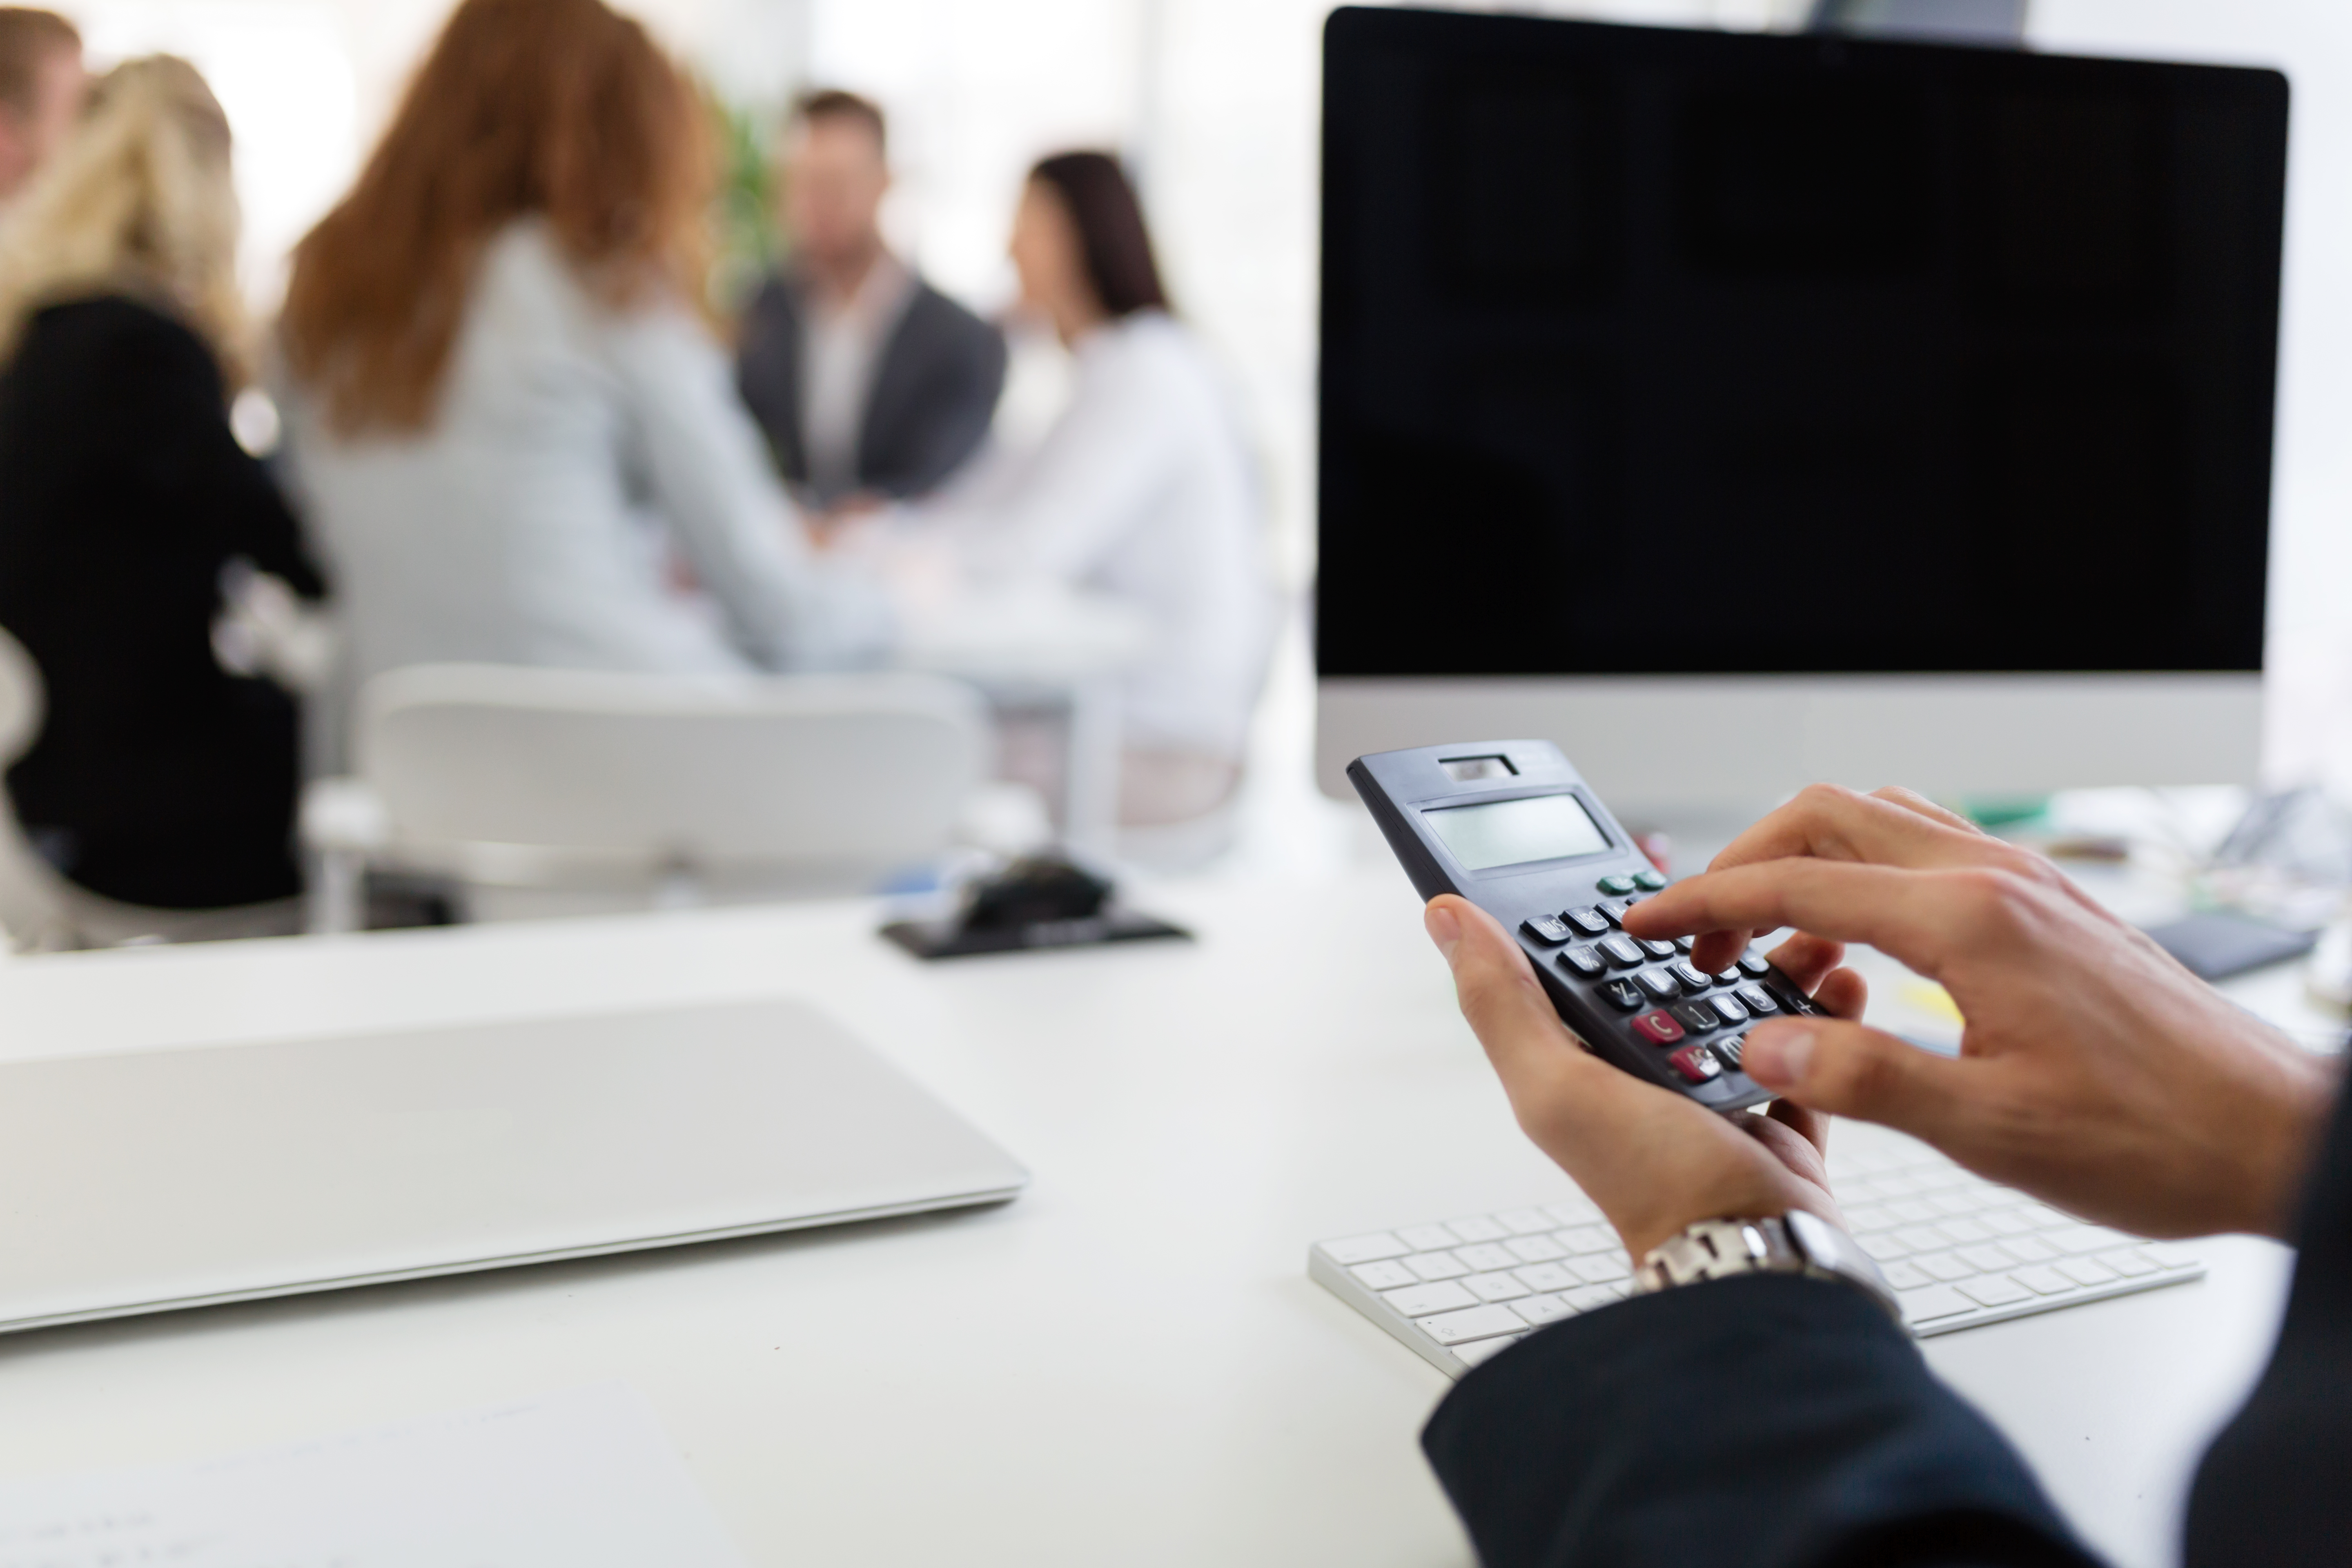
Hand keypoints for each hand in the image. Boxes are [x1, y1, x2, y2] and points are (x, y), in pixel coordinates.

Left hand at [1425, 894, 1866, 1260]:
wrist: (1754, 1254)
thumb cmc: (1652, 1184)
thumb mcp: (1557, 1083)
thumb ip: (1500, 1001)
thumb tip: (1443, 916)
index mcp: (1582, 1056)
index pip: (1580, 956)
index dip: (1600, 904)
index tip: (1639, 852)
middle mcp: (1642, 1068)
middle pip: (1670, 968)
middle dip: (1709, 920)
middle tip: (1746, 883)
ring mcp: (1714, 1088)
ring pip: (1744, 996)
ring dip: (1775, 954)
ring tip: (1805, 924)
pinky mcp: (1778, 1108)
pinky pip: (1803, 1043)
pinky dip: (1826, 1010)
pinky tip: (1840, 983)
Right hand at [1622, 785, 2341, 1240]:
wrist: (2275, 1138)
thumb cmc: (2158, 1136)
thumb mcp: (1993, 1131)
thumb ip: (1866, 1081)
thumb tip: (1762, 1045)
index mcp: (1970, 920)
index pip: (1795, 882)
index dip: (1701, 903)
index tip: (1642, 925)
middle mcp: (1996, 880)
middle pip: (1826, 819)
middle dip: (1741, 867)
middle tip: (1692, 935)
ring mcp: (2025, 886)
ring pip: (1878, 825)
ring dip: (1805, 866)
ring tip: (1767, 950)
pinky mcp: (2045, 909)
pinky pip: (1927, 854)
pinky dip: (1864, 881)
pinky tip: (1858, 955)